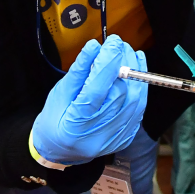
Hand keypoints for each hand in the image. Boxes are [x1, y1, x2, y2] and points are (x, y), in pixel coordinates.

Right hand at [31, 35, 147, 165]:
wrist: (60, 151)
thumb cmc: (55, 120)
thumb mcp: (59, 93)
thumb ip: (79, 70)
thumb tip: (94, 47)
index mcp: (75, 124)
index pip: (97, 89)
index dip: (108, 63)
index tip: (113, 42)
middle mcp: (98, 135)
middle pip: (120, 93)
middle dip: (123, 64)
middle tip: (119, 45)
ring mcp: (114, 139)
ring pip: (135, 100)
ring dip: (136, 73)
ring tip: (129, 54)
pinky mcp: (126, 137)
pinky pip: (139, 108)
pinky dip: (139, 86)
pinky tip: (136, 71)